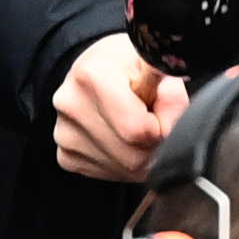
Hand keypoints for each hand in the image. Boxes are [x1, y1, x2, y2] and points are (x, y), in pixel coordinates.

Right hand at [51, 31, 185, 180]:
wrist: (97, 69)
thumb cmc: (129, 65)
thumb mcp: (157, 64)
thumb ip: (172, 91)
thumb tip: (175, 119)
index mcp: (93, 75)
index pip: (139, 130)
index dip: (164, 126)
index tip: (164, 111)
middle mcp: (71, 105)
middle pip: (133, 156)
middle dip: (155, 144)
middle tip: (154, 120)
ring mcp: (64, 132)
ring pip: (124, 170)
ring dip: (142, 156)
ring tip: (138, 128)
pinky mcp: (65, 154)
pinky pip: (109, 174)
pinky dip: (124, 164)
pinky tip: (122, 139)